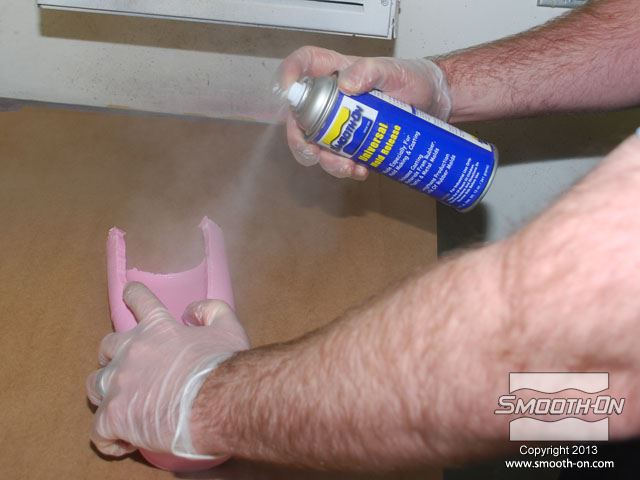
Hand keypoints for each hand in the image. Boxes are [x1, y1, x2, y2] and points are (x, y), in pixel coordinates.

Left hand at [86, 282, 249, 457]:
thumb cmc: (224, 366)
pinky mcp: (114, 416)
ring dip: (105, 394)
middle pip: (106, 346)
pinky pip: (98, 429)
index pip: (139, 300)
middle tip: (124, 366)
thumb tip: (191, 310)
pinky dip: (108, 436)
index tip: (129, 294)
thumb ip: (211, 310)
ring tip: (118, 406)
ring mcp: (119, 383)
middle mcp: (132, 350)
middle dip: (111, 354)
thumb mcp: (228, 327)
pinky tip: (121, 442)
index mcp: (158, 328)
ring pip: (93, 385)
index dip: (133, 295)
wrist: (216, 402)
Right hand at [277, 46, 451, 179]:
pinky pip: (337, 159)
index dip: (288, 74)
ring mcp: (339, 123)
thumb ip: (370, 71)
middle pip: (298, 116)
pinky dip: (344, 169)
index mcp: (336, 72)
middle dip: (299, 139)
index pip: (304, 65)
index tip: (288, 91)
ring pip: (315, 145)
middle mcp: (331, 98)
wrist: (435, 104)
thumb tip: (345, 84)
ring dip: (326, 161)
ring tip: (348, 167)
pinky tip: (361, 170)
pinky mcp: (352, 143)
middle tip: (313, 153)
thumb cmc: (414, 79)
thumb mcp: (394, 71)